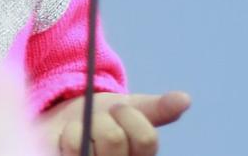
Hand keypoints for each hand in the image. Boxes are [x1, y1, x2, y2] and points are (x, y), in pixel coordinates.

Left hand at [38, 90, 190, 155]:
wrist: (62, 123)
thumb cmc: (100, 118)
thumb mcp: (128, 108)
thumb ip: (157, 108)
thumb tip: (185, 99)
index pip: (146, 139)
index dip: (128, 115)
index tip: (117, 109)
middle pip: (115, 139)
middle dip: (101, 119)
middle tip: (95, 122)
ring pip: (88, 144)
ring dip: (80, 128)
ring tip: (79, 133)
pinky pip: (73, 148)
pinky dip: (68, 138)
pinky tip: (68, 144)